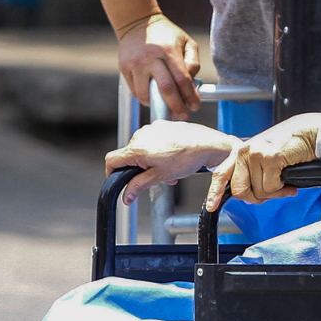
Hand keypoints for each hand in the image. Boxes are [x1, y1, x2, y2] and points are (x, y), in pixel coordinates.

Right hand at [105, 120, 238, 205]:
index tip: (119, 180)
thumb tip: (126, 195)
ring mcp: (153, 128)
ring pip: (143, 148)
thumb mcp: (160, 176)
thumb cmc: (188, 158)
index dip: (112, 173)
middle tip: (155, 176)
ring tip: (168, 169)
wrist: (209, 144)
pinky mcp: (163, 124)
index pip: (112, 160)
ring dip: (150, 161)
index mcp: (138, 147)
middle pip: (129, 155)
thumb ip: (139, 185)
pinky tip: (172, 158)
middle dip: (139, 168)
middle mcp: (142, 134)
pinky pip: (153, 139)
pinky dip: (158, 150)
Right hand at [118, 12, 200, 118]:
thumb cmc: (167, 35)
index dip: (190, 96)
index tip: (195, 106)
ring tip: (167, 107)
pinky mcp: (124, 69)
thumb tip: (192, 84)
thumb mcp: (186, 42)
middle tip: (182, 116)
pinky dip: (146, 98)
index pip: (182, 79)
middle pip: (165, 89)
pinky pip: (136, 91)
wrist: (137, 24)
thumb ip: (193, 62)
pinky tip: (155, 97)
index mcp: (168, 50)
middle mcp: (150, 58)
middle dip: (175, 107)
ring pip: (146, 94)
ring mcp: (135, 64)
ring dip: (158, 105)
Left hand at [208, 113, 320, 207]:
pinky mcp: (270, 158)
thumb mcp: (266, 156)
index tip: (212, 206)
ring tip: (285, 183)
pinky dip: (283, 188)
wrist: (312, 132)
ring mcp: (257, 154)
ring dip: (274, 192)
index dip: (215, 192)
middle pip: (239, 190)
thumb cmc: (293, 144)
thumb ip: (253, 171)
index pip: (222, 173)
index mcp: (242, 151)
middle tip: (272, 192)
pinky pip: (271, 187)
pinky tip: (289, 178)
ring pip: (258, 192)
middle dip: (256, 197)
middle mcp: (245, 151)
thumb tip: (252, 193)